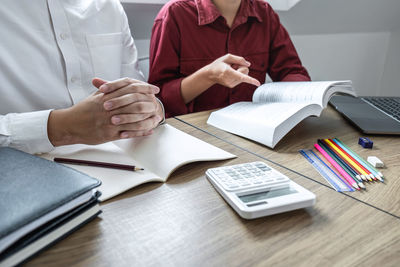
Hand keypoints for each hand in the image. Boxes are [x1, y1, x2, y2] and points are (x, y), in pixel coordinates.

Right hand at [47, 78, 163, 146]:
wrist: (70, 124)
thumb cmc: (83, 110)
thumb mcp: (95, 96)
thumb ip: (109, 89)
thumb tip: (122, 83)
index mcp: (106, 96)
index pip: (129, 89)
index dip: (144, 88)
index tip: (153, 89)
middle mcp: (109, 108)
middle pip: (134, 103)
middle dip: (148, 103)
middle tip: (158, 103)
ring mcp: (110, 122)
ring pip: (133, 119)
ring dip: (147, 119)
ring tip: (157, 118)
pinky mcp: (109, 134)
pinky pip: (128, 133)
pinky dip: (140, 132)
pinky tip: (149, 131)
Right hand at [204, 54, 260, 87]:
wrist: (210, 74)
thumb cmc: (218, 64)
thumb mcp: (227, 57)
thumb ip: (239, 59)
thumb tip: (249, 64)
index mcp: (228, 72)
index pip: (241, 76)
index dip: (250, 80)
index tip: (258, 84)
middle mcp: (230, 79)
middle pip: (246, 72)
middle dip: (242, 67)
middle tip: (233, 66)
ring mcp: (231, 84)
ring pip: (244, 76)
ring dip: (239, 71)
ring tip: (230, 70)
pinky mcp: (232, 86)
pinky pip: (241, 79)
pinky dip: (238, 75)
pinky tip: (230, 74)